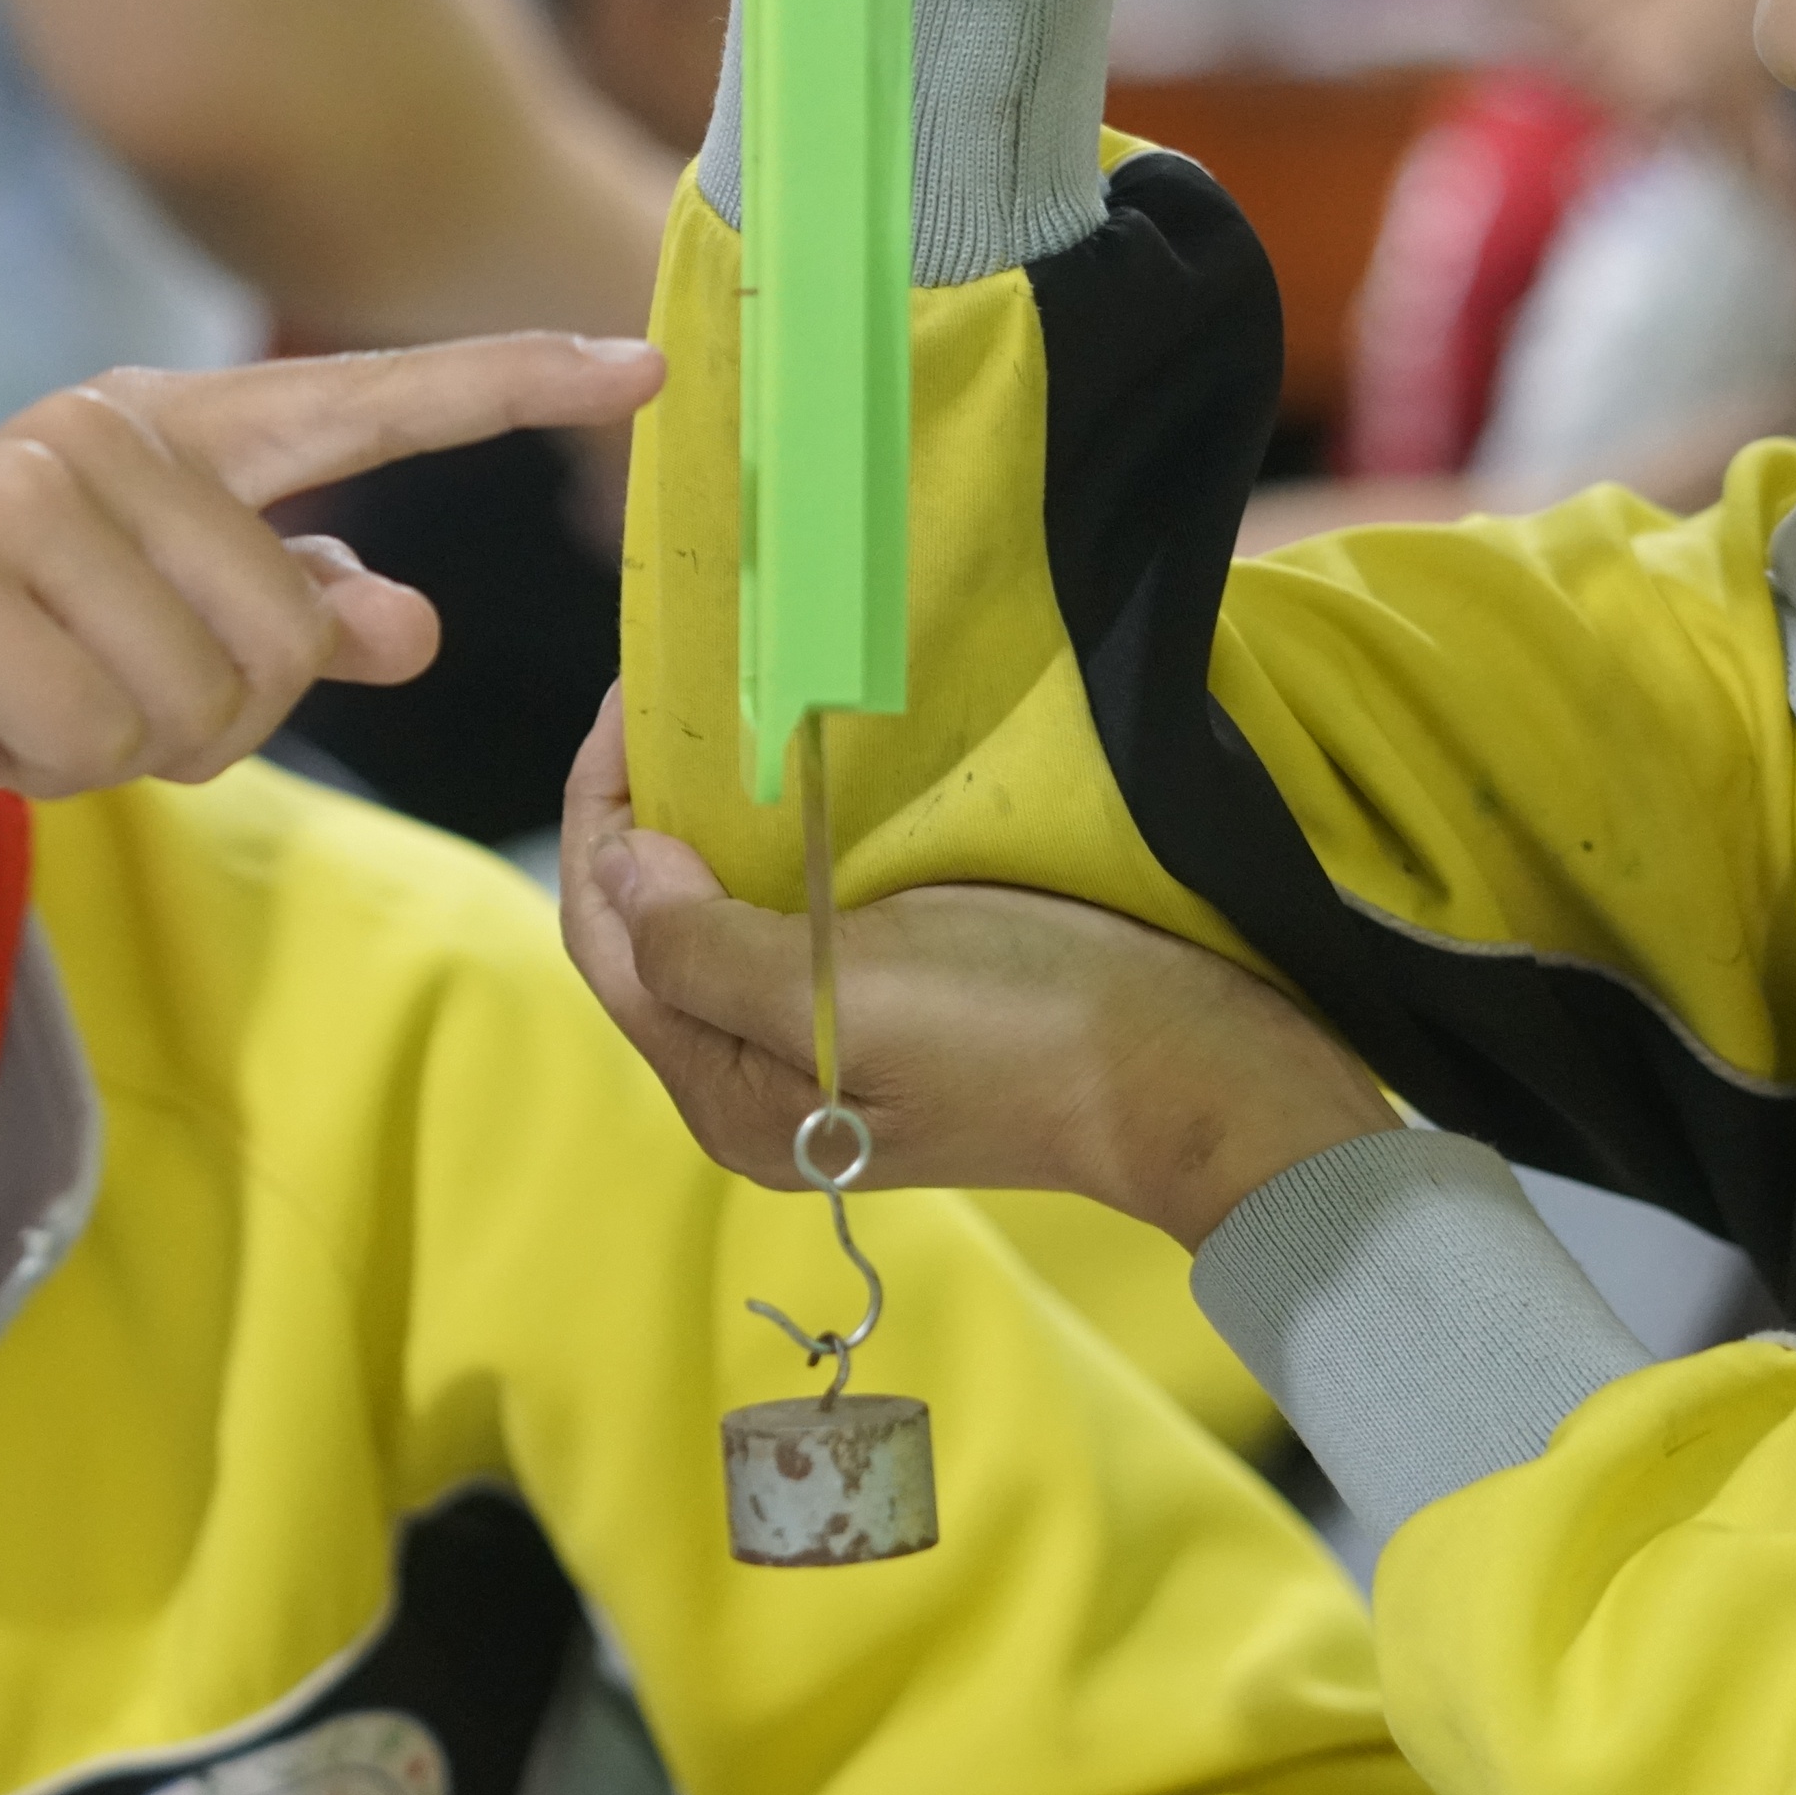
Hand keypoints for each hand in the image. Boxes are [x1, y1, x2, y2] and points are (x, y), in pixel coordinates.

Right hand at [0, 335, 663, 907]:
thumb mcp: (146, 657)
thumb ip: (281, 623)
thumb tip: (410, 617)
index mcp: (158, 427)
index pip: (368, 403)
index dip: (511, 387)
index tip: (645, 365)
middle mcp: (98, 431)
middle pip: (290, 632)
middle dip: (207, 718)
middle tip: (79, 704)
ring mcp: (23, 494)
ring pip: (210, 694)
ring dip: (125, 750)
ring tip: (20, 712)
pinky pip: (108, 734)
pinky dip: (50, 770)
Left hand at [557, 698, 1391, 1244]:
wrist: (1196, 1074)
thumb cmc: (1019, 1035)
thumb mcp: (843, 995)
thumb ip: (707, 947)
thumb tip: (620, 864)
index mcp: (727, 1097)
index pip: (608, 940)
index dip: (599, 818)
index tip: (629, 704)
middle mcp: (758, 1084)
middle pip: (652, 931)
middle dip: (643, 817)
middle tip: (670, 698)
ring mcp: (824, 1048)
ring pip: (721, 918)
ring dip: (708, 827)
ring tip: (717, 723)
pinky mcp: (891, 1009)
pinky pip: (795, 918)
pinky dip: (775, 849)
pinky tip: (792, 784)